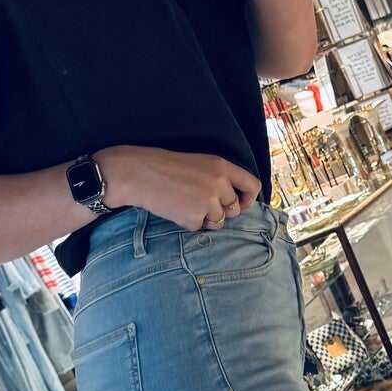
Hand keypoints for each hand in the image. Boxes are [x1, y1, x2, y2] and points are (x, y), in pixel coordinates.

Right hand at [99, 145, 262, 231]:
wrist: (138, 174)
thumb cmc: (166, 168)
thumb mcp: (199, 163)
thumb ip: (220, 179)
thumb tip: (235, 203)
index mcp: (222, 167)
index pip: (252, 185)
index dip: (248, 199)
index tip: (239, 204)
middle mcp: (219, 184)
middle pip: (234, 209)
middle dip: (220, 212)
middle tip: (199, 204)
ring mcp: (208, 202)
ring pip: (218, 222)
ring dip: (204, 218)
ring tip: (184, 203)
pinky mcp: (194, 217)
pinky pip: (199, 227)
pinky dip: (188, 222)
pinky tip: (175, 208)